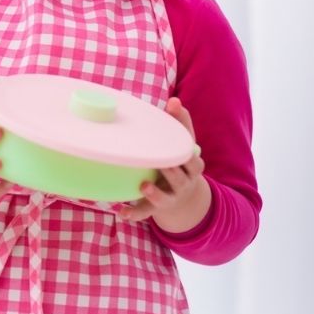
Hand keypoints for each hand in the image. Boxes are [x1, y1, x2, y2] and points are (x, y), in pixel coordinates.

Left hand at [117, 97, 211, 231]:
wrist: (185, 198)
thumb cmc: (179, 161)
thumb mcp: (183, 145)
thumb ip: (180, 122)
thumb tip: (174, 99)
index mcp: (191, 166)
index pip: (191, 158)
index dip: (186, 152)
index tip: (180, 144)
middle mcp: (183, 183)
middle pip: (180, 178)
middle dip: (171, 172)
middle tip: (160, 163)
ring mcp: (169, 197)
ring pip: (164, 198)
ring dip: (154, 192)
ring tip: (143, 185)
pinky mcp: (155, 207)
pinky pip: (145, 213)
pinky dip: (134, 214)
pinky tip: (122, 212)